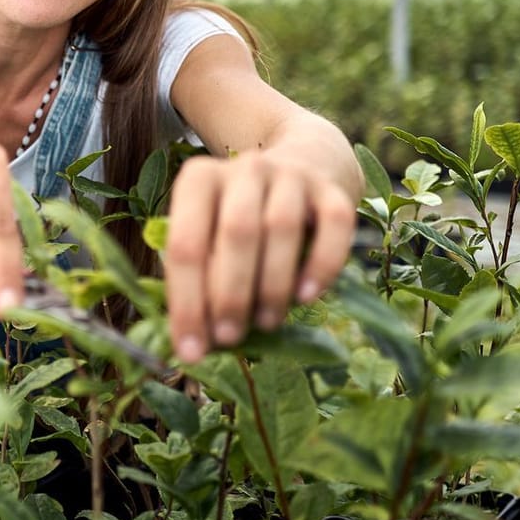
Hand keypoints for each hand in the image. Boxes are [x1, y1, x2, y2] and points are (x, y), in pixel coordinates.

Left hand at [162, 151, 355, 362]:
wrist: (300, 169)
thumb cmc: (239, 221)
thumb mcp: (209, 238)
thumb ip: (198, 281)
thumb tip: (192, 344)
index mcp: (200, 180)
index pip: (185, 243)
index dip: (186, 302)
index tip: (191, 351)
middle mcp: (245, 169)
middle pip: (237, 231)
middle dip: (230, 293)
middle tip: (229, 337)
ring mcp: (292, 175)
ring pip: (282, 227)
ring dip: (272, 284)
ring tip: (265, 322)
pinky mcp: (332, 190)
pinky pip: (334, 225)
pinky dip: (322, 265)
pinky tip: (307, 297)